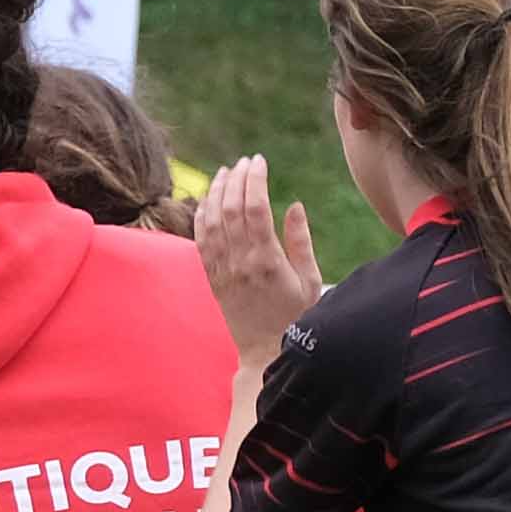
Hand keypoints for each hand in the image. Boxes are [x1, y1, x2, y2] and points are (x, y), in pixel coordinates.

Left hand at [197, 156, 323, 352]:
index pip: (255, 209)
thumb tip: (295, 205)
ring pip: (211, 222)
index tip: (259, 161)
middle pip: (230, 209)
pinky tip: (207, 199)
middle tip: (244, 162)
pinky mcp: (212, 278)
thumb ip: (301, 241)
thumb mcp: (310, 279)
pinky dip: (200, 217)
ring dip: (216, 193)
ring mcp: (223, 270)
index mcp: (268, 260)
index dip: (254, 180)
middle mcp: (240, 263)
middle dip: (236, 179)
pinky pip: (200, 241)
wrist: (265, 350)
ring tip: (225, 172)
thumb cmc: (295, 315)